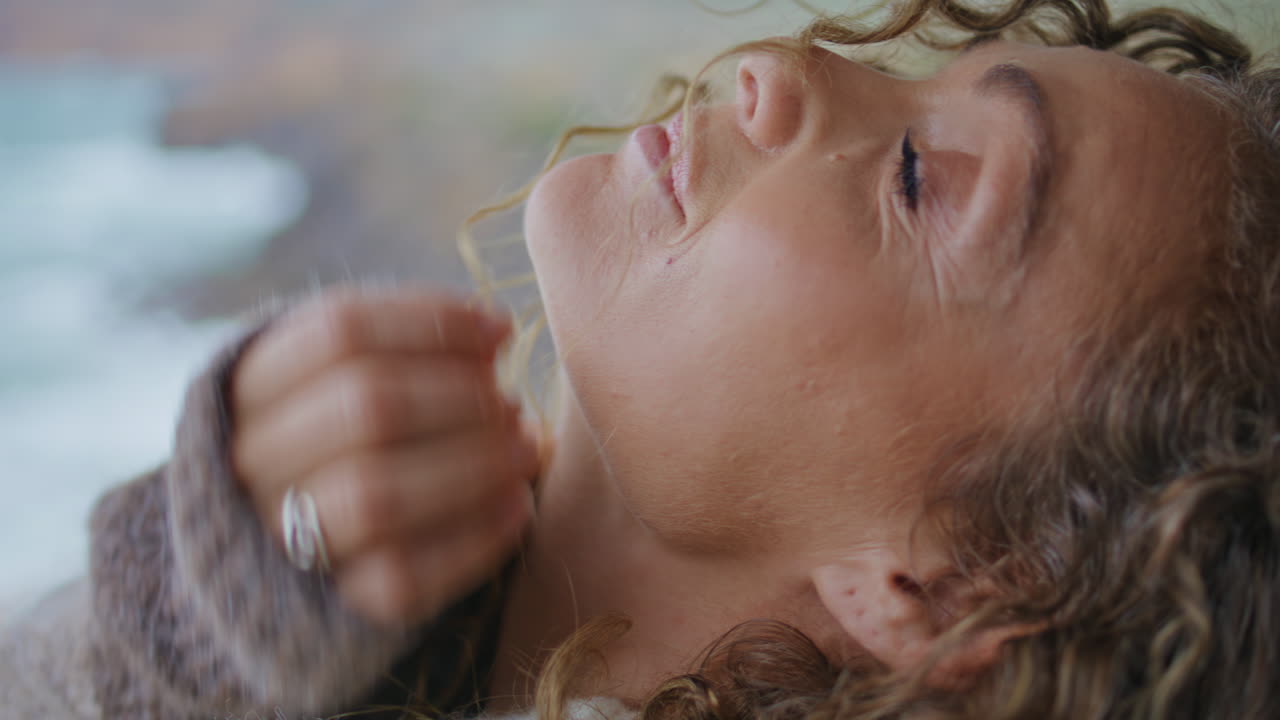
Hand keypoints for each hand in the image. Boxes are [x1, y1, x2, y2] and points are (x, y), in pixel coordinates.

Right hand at [231, 289, 538, 624]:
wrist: (306, 536)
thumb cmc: (350, 430)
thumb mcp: (354, 367)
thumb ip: (412, 340)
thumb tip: (493, 329)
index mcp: (248, 384)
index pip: (340, 330)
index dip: (433, 323)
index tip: (499, 330)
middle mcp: (251, 460)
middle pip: (366, 406)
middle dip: (461, 396)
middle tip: (511, 401)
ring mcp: (284, 536)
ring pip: (379, 495)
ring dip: (473, 464)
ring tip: (526, 448)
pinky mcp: (335, 603)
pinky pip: (404, 577)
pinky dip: (475, 539)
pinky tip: (518, 506)